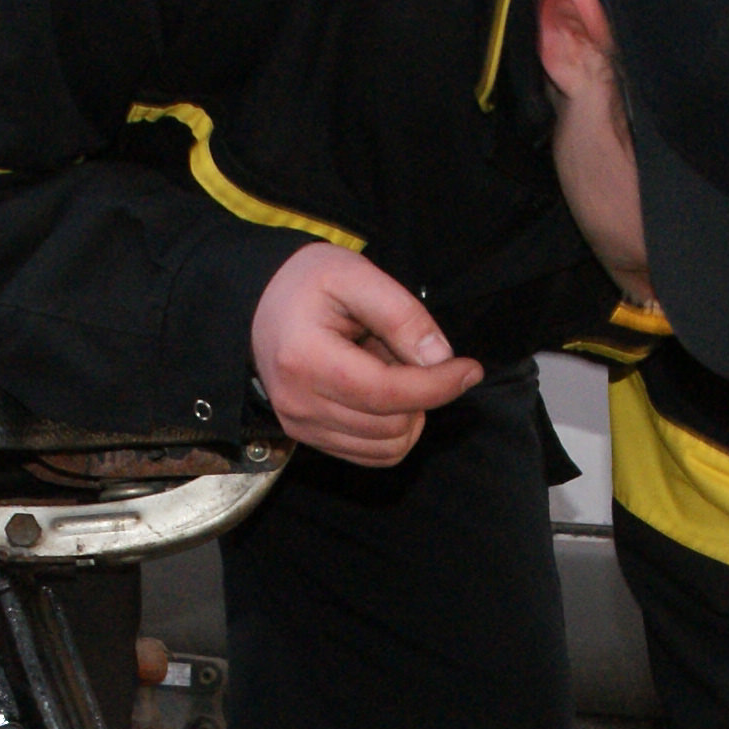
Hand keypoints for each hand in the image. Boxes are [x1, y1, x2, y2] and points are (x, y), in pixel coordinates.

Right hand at [248, 242, 483, 468]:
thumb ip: (401, 314)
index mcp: (306, 359)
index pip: (388, 394)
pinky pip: (373, 454)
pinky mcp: (308, 438)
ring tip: (385, 368)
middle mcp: (299, 403)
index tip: (468, 368)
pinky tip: (379, 393)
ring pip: (388, 448)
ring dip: (406, 413)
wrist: (260, 302)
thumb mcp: (355, 274)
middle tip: (402, 351)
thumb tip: (440, 359)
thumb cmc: (306, 283)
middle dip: (419, 393)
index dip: (438, 386)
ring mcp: (301, 426)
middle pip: (392, 426)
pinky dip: (392, 430)